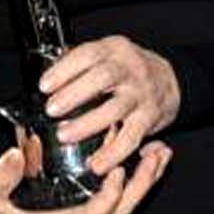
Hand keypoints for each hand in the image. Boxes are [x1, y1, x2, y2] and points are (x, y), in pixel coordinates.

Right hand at [0, 135, 172, 213]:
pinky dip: (136, 168)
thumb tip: (13, 154)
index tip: (115, 170)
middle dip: (143, 184)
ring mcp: (87, 202)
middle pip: (122, 208)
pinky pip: (120, 185)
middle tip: (156, 155)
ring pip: (127, 198)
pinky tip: (146, 146)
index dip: (110, 196)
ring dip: (147, 175)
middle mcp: (79, 212)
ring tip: (161, 148)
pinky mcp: (89, 190)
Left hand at [40, 35, 180, 173]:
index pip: (88, 54)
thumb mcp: (107, 54)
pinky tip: (96, 163)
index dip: (64, 70)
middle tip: (52, 109)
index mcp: (114, 49)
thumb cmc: (127, 69)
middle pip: (103, 78)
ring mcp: (141, 94)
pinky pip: (131, 137)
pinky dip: (113, 153)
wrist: (168, 80)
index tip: (44, 86)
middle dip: (74, 94)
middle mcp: (130, 69)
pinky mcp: (149, 118)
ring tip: (65, 135)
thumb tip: (47, 80)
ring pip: (115, 109)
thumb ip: (79, 63)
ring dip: (87, 124)